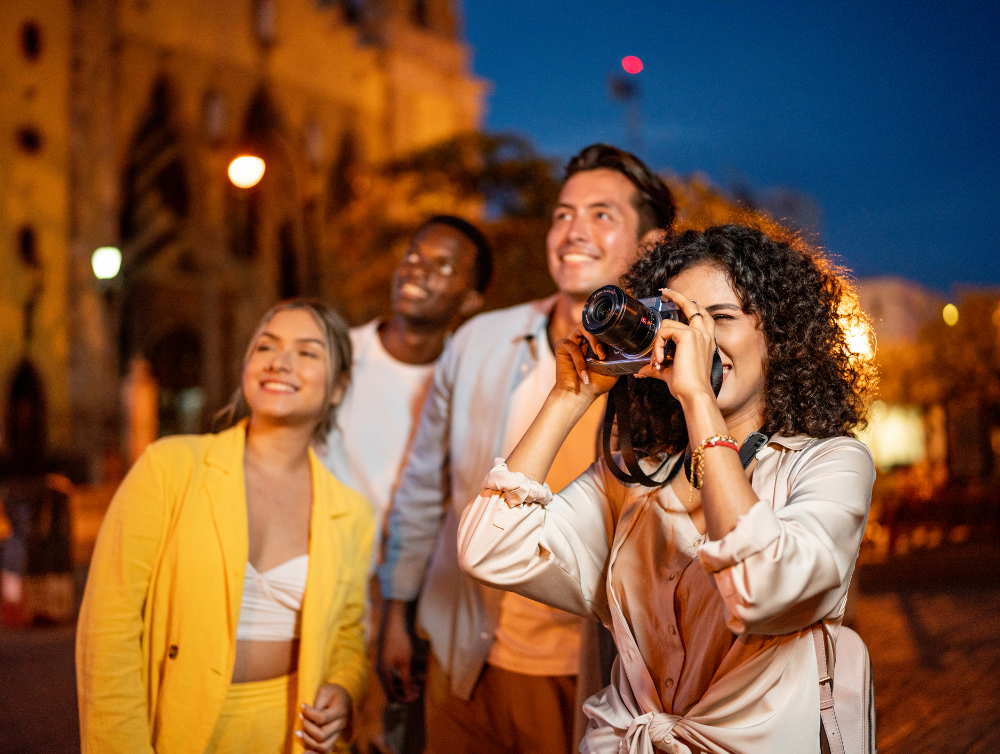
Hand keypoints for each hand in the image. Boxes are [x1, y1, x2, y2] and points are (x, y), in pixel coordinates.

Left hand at [298, 683, 350, 751]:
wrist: (344, 696)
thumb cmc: (332, 692)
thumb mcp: (325, 691)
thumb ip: (317, 704)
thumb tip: (306, 716)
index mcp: (341, 710)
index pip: (322, 718)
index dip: (309, 713)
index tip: (302, 706)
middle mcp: (341, 724)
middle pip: (322, 735)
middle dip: (307, 728)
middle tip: (300, 718)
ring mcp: (338, 734)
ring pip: (324, 747)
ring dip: (308, 742)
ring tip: (298, 733)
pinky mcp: (333, 739)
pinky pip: (326, 752)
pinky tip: (304, 751)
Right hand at [376, 601, 417, 702]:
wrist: (393, 624)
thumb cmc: (399, 642)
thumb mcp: (405, 662)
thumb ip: (406, 680)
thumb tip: (409, 695)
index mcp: (383, 674)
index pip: (392, 696)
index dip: (405, 699)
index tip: (416, 696)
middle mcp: (380, 672)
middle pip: (390, 691)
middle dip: (404, 693)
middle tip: (418, 691)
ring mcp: (381, 666)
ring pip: (391, 684)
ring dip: (402, 686)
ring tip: (416, 684)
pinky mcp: (383, 661)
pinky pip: (390, 676)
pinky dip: (399, 678)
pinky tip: (409, 675)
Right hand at [553, 323, 619, 398]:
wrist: (579, 397)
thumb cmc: (595, 384)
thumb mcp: (612, 370)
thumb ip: (618, 357)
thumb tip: (628, 348)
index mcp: (593, 342)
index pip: (602, 329)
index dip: (610, 333)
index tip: (618, 344)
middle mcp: (582, 338)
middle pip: (592, 324)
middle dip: (601, 335)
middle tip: (604, 351)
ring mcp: (571, 341)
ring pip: (582, 328)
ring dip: (593, 340)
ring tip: (599, 355)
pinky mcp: (561, 346)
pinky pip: (573, 348)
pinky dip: (580, 361)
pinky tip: (585, 375)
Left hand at [636, 288, 717, 403]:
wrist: (694, 393)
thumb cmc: (686, 386)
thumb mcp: (670, 373)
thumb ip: (657, 367)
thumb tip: (642, 371)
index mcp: (706, 341)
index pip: (701, 316)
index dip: (690, 305)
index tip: (675, 299)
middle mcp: (705, 335)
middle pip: (692, 305)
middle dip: (677, 295)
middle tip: (664, 291)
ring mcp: (698, 333)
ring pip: (668, 323)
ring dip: (657, 342)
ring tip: (658, 360)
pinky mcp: (688, 335)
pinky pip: (664, 332)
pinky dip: (657, 346)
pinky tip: (660, 360)